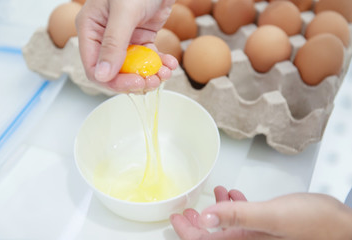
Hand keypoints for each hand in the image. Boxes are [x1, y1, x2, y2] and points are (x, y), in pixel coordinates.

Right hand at [76, 0, 177, 92]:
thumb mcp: (124, 13)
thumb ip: (113, 44)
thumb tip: (102, 75)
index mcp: (91, 30)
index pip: (94, 68)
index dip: (114, 82)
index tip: (135, 84)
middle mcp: (104, 38)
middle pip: (115, 72)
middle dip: (135, 80)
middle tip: (154, 82)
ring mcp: (124, 40)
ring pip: (133, 69)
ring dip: (150, 75)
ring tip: (165, 73)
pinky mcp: (141, 38)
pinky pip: (148, 59)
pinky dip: (159, 64)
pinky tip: (170, 64)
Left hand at [170, 186, 351, 239]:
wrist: (340, 226)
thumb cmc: (314, 224)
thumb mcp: (271, 217)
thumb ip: (237, 217)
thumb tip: (206, 216)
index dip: (187, 232)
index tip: (175, 217)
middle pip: (212, 237)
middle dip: (195, 224)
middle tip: (184, 210)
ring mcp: (258, 236)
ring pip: (225, 228)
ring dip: (214, 213)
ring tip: (208, 198)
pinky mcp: (266, 228)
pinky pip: (243, 220)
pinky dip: (233, 208)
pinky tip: (232, 196)